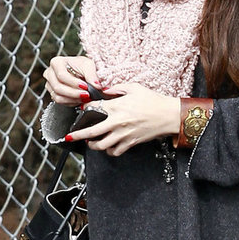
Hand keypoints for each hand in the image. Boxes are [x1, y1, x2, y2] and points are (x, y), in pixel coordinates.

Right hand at [43, 55, 97, 105]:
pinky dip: (71, 102)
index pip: (61, 75)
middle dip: (74, 93)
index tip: (85, 86)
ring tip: (84, 98)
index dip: (74, 83)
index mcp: (56, 62)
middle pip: (58, 87)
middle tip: (86, 95)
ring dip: (73, 99)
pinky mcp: (53, 94)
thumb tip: (96, 85)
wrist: (81, 72)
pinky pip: (60, 102)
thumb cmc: (82, 66)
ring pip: (58, 97)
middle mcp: (50, 73)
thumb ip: (92, 75)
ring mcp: (50, 84)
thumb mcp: (89, 66)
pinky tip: (80, 99)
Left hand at [66, 83, 181, 155]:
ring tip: (90, 143)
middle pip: (91, 132)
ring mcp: (123, 134)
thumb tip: (104, 90)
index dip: (83, 109)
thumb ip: (116, 88)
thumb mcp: (134, 87)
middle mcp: (117, 122)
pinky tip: (108, 147)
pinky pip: (115, 151)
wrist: (168, 115)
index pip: (92, 109)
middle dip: (77, 135)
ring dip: (93, 145)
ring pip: (101, 145)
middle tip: (70, 137)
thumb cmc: (153, 100)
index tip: (80, 109)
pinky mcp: (130, 143)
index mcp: (116, 106)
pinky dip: (109, 151)